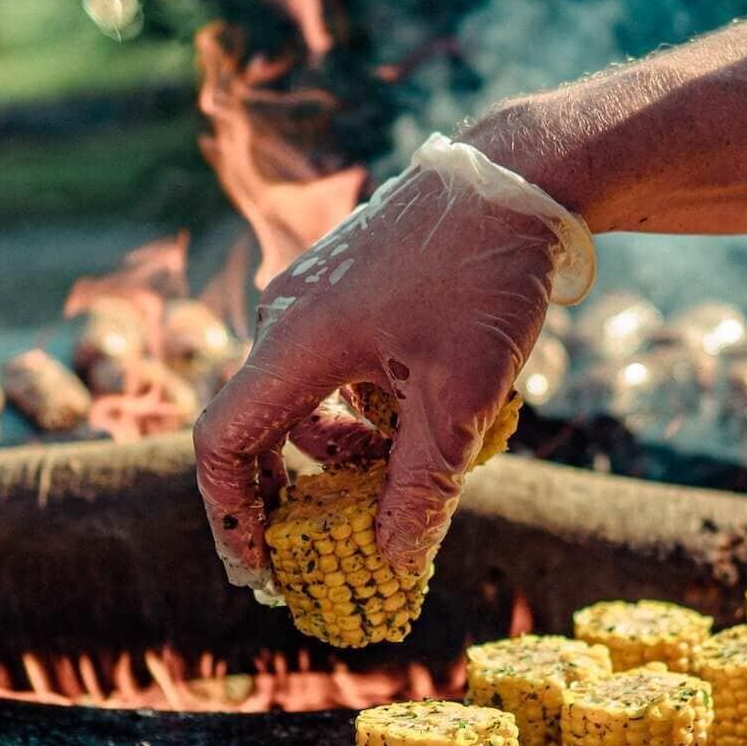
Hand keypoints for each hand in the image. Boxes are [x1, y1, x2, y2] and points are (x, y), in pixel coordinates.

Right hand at [193, 135, 593, 593]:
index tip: (260, 569)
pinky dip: (367, 409)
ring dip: (346, 452)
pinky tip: (428, 416)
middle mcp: (288, 315)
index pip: (223, 444)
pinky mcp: (352, 285)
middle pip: (263, 426)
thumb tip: (392, 563)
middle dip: (291, 496)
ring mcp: (318, 296)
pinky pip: (337, 367)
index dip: (232, 516)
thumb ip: (419, 487)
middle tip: (325, 554)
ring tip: (411, 476)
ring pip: (309, 399)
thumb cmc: (486, 279)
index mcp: (294, 341)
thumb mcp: (460, 398)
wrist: (522, 176)